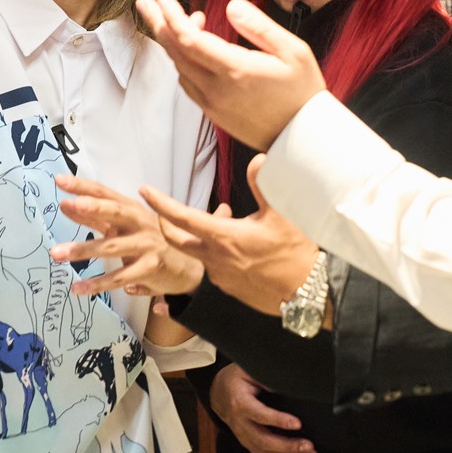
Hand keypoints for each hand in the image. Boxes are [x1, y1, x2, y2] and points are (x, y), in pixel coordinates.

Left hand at [50, 176, 203, 297]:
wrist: (189, 266)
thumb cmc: (152, 241)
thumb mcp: (125, 226)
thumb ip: (96, 217)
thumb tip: (66, 205)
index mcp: (133, 209)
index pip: (106, 193)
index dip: (84, 187)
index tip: (60, 180)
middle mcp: (140, 222)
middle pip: (115, 212)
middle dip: (94, 207)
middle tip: (71, 204)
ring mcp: (147, 245)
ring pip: (111, 247)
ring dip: (83, 250)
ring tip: (57, 253)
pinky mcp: (149, 268)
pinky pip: (119, 277)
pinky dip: (97, 283)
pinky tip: (78, 288)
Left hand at [135, 0, 325, 151]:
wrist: (303, 139)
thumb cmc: (303, 92)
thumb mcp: (293, 51)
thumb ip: (259, 27)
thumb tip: (231, 5)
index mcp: (235, 70)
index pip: (189, 40)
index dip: (172, 17)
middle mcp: (217, 89)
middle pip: (176, 52)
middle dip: (158, 24)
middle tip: (144, 2)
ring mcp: (213, 104)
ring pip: (180, 68)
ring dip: (172, 42)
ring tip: (177, 19)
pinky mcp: (214, 114)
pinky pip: (188, 84)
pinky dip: (182, 62)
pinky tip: (191, 48)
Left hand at [143, 157, 320, 319]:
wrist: (306, 292)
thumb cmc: (294, 253)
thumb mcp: (280, 214)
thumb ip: (263, 185)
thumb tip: (258, 159)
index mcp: (224, 236)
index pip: (182, 217)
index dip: (161, 203)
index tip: (146, 191)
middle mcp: (215, 258)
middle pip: (176, 239)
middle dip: (165, 222)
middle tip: (163, 210)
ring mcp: (219, 276)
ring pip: (197, 252)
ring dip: (197, 237)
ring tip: (221, 221)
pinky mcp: (228, 287)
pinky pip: (212, 267)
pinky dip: (214, 252)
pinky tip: (234, 247)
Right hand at [210, 365, 315, 452]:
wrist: (218, 393)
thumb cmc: (236, 379)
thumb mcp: (247, 370)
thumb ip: (264, 376)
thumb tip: (285, 385)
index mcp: (240, 403)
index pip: (260, 415)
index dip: (278, 420)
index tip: (297, 424)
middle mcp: (240, 424)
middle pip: (263, 440)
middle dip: (288, 446)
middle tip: (309, 446)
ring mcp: (243, 437)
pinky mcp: (248, 444)